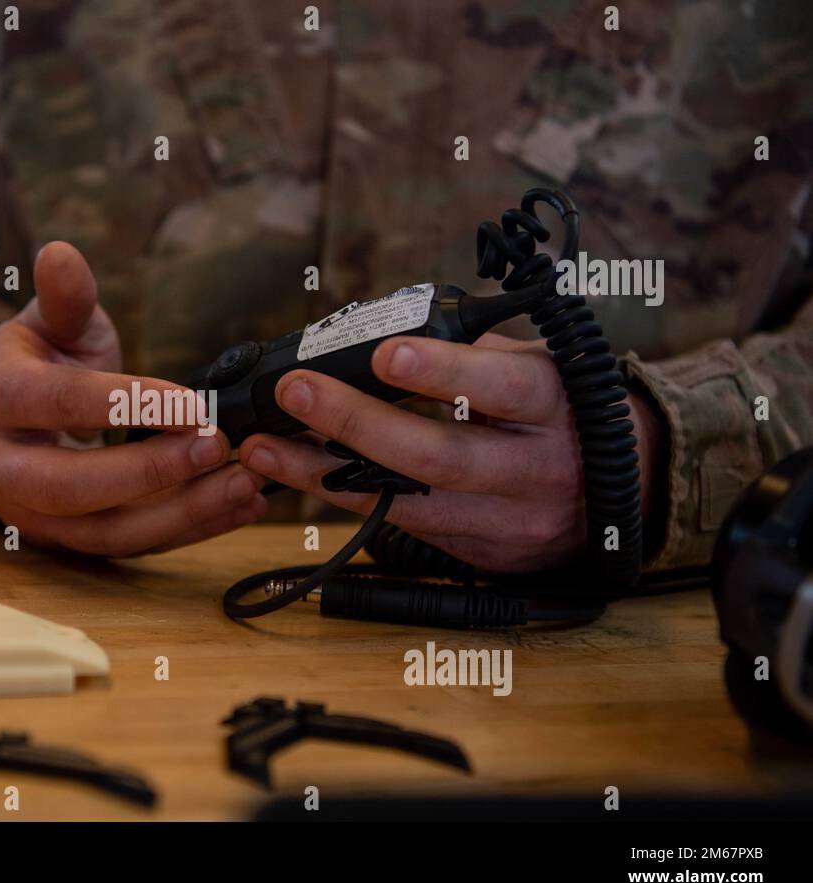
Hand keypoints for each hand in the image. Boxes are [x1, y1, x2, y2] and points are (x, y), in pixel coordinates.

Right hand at [0, 241, 265, 555]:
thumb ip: (66, 297)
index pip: (61, 404)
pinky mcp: (62, 542)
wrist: (15, 416)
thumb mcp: (53, 321)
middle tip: (217, 447)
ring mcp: (25, 514)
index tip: (195, 404)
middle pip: (71, 486)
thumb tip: (60, 254)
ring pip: (103, 531)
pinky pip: (127, 546)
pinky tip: (236, 507)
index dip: (130, 405)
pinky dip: (186, 530)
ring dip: (180, 513)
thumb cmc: (41, 359)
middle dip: (152, 472)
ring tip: (243, 486)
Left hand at [238, 333, 661, 572]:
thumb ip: (472, 352)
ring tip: (263, 446)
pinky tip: (293, 473)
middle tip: (295, 392)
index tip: (387, 350)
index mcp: (556, 405)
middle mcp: (534, 469)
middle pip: (442, 456)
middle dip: (359, 424)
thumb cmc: (559, 412)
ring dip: (324, 475)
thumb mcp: (537, 369)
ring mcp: (506, 521)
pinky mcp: (477, 554)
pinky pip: (398, 526)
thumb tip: (383, 327)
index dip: (446, 372)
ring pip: (407, 505)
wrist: (622, 494)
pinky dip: (342, 498)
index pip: (504, 386)